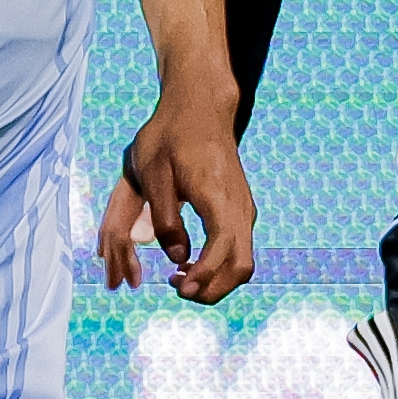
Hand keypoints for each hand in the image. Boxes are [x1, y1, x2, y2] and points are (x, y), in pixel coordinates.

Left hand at [94, 94, 255, 302]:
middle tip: (177, 289)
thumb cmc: (170, 135)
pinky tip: (190, 264)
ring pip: (243, 262)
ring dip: (215, 281)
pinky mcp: (240, 210)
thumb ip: (164, 217)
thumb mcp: (153, 172)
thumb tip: (177, 257)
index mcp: (217, 196)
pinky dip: (219, 266)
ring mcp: (244, 210)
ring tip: (179, 279)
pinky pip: (238, 249)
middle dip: (212, 290)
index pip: (224, 249)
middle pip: (241, 267)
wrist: (201, 108)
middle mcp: (239, 207)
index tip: (178, 286)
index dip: (204, 276)